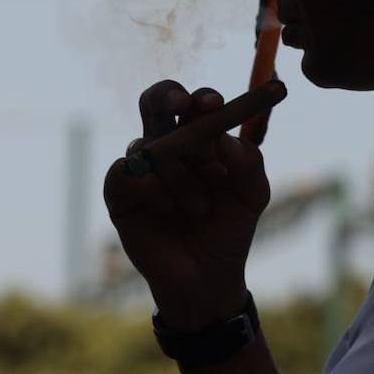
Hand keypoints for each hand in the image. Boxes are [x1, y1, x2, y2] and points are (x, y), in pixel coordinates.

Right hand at [103, 80, 271, 329]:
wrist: (208, 278)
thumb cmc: (229, 230)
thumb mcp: (252, 195)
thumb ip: (249, 163)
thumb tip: (225, 138)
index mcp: (201, 140)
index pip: (195, 103)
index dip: (201, 97)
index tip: (214, 104)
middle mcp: (168, 146)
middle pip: (156, 101)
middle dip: (167, 96)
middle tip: (182, 107)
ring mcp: (142, 168)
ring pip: (151, 145)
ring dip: (179, 175)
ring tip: (199, 208)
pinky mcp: (120, 193)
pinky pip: (127, 172)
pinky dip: (152, 188)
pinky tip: (168, 208)